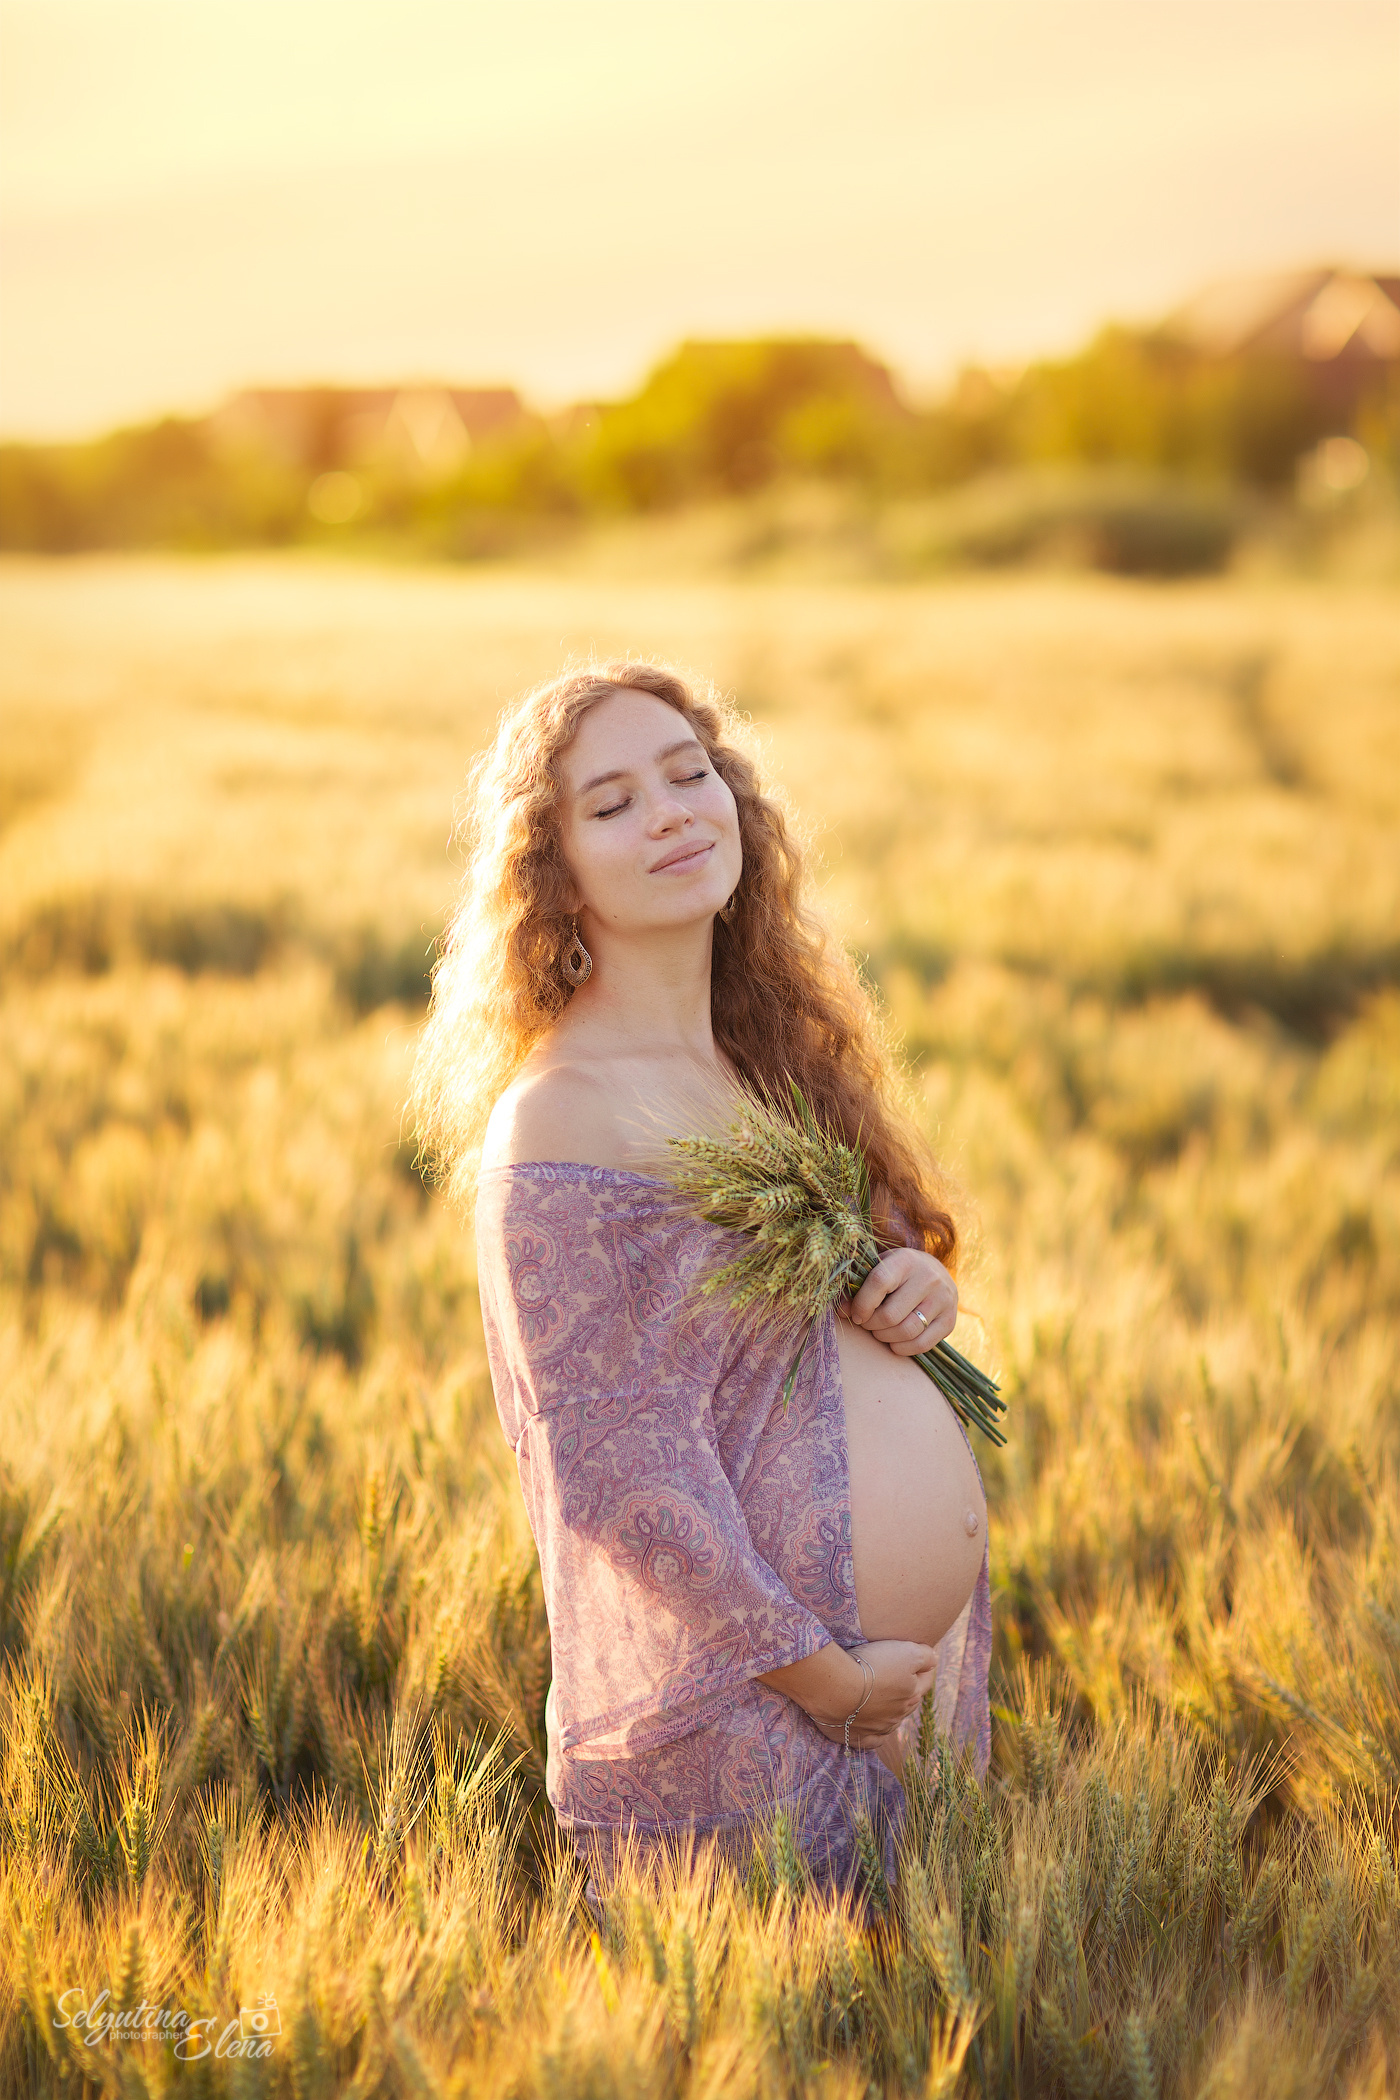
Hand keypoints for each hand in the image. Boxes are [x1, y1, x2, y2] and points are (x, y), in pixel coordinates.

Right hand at [809, 1638, 936, 1748]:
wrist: (837, 1687)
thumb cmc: (872, 1666)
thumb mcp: (907, 1652)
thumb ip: (926, 1656)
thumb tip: (934, 1661)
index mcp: (912, 1695)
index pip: (925, 1682)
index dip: (922, 1668)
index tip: (916, 1658)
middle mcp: (898, 1715)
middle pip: (908, 1702)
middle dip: (905, 1690)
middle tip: (895, 1675)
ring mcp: (878, 1729)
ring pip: (890, 1721)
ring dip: (888, 1709)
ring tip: (879, 1697)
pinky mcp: (856, 1737)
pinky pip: (871, 1740)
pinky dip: (873, 1734)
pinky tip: (870, 1727)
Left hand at [838, 1246, 956, 1355]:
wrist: (935, 1272)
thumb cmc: (898, 1272)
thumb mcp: (879, 1268)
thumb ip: (858, 1286)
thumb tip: (842, 1311)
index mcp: (906, 1260)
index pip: (879, 1283)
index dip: (862, 1304)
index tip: (855, 1314)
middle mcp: (929, 1278)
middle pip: (891, 1315)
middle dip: (871, 1325)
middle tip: (866, 1323)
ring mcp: (943, 1300)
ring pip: (906, 1331)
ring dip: (885, 1337)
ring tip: (879, 1331)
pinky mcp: (949, 1321)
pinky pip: (921, 1345)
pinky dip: (902, 1348)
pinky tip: (894, 1341)